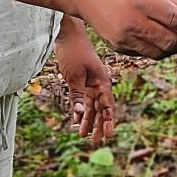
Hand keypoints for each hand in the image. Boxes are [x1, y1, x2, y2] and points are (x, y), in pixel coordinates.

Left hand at [54, 21, 113, 145]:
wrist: (67, 35)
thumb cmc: (74, 52)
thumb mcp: (74, 75)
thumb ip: (76, 95)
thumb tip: (78, 114)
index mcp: (102, 82)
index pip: (107, 106)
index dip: (108, 121)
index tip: (108, 136)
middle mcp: (98, 84)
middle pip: (100, 109)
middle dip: (97, 125)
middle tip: (94, 141)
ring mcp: (90, 83)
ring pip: (90, 106)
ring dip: (87, 120)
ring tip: (83, 135)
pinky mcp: (80, 81)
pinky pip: (82, 100)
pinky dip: (79, 110)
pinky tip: (76, 120)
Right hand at [71, 0, 176, 59]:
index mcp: (143, 1)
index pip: (176, 19)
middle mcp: (133, 22)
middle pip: (171, 40)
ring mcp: (125, 38)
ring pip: (161, 52)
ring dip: (174, 46)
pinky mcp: (119, 47)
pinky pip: (147, 54)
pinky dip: (159, 48)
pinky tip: (158, 36)